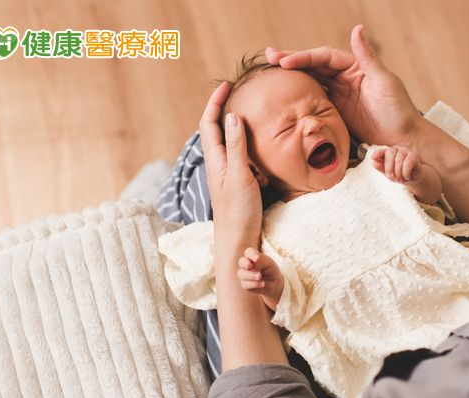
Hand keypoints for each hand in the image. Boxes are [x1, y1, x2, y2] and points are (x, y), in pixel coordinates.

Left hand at [200, 82, 261, 236]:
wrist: (237, 242)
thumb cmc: (238, 212)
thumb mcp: (240, 175)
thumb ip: (237, 146)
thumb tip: (232, 116)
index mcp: (215, 159)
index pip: (209, 122)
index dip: (215, 101)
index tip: (227, 85)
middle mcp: (218, 164)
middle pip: (215, 129)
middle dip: (223, 109)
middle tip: (238, 94)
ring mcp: (226, 174)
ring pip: (227, 142)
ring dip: (235, 126)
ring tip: (250, 114)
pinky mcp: (236, 183)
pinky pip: (239, 157)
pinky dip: (247, 145)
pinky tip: (259, 147)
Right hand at [237, 247, 283, 310]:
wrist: (273, 283)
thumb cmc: (270, 270)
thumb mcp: (268, 263)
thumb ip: (260, 261)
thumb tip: (251, 265)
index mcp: (252, 256)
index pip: (249, 252)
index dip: (251, 254)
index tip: (257, 258)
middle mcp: (246, 264)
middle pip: (241, 261)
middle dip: (245, 263)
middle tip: (249, 265)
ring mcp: (244, 274)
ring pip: (241, 274)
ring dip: (251, 275)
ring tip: (259, 276)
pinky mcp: (245, 284)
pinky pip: (245, 284)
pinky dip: (254, 284)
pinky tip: (262, 284)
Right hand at [265, 25, 423, 147]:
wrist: (403, 139)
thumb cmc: (399, 110)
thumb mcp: (385, 81)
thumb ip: (368, 57)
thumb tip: (357, 28)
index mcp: (355, 67)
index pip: (324, 57)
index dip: (304, 57)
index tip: (285, 60)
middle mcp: (345, 78)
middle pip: (313, 65)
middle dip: (291, 61)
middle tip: (269, 57)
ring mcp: (339, 96)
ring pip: (311, 81)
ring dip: (293, 77)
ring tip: (271, 72)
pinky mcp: (336, 114)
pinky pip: (314, 102)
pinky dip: (300, 97)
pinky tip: (286, 97)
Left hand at [371, 146, 422, 183]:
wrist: (413, 178)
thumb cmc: (399, 173)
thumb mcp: (389, 173)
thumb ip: (381, 168)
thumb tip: (373, 163)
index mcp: (389, 152)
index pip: (382, 151)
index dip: (377, 153)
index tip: (372, 158)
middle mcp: (397, 149)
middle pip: (390, 154)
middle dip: (388, 167)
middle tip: (391, 177)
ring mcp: (406, 151)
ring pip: (399, 159)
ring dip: (398, 172)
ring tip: (400, 179)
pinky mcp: (414, 156)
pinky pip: (408, 163)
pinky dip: (405, 172)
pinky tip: (406, 176)